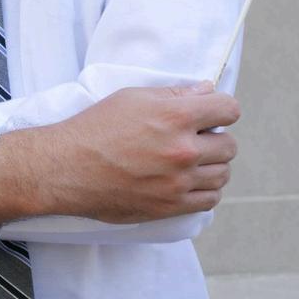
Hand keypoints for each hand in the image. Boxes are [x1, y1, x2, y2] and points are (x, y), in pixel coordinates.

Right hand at [0, 83, 238, 225]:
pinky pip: (210, 200)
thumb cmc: (96, 127)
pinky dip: (205, 189)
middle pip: (229, 145)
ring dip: (212, 165)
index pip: (229, 110)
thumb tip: (206, 91)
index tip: (211, 112)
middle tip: (196, 137)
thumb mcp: (132, 97)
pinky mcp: (171, 207)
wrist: (68, 168)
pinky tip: (188, 180)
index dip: (222, 108)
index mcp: (176, 117)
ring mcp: (179, 182)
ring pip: (223, 174)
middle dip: (216, 137)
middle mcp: (183, 150)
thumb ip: (174, 94)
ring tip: (191, 160)